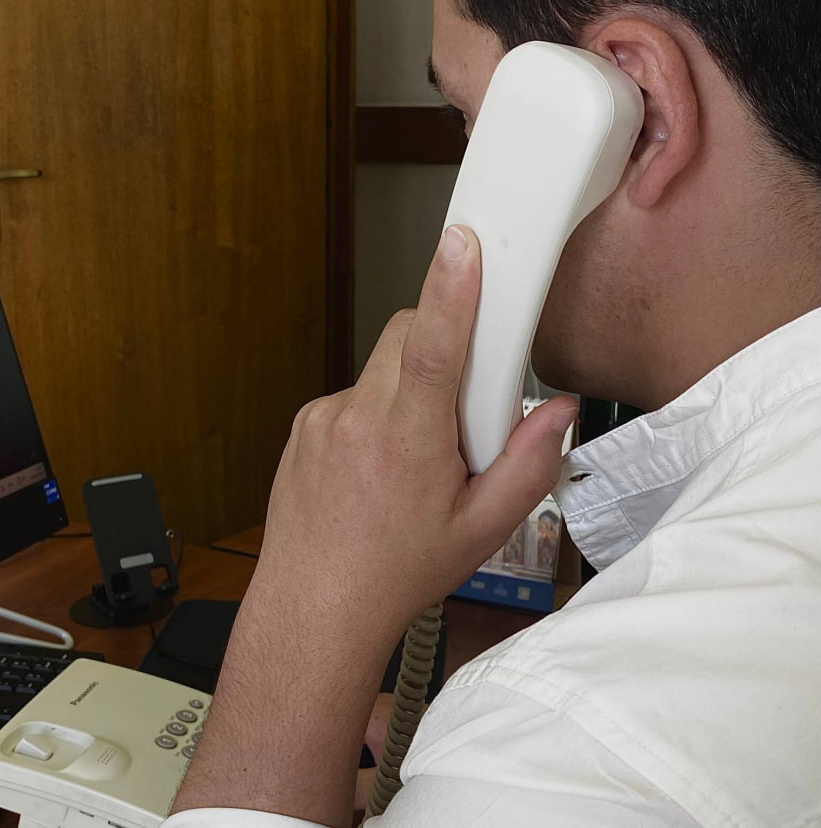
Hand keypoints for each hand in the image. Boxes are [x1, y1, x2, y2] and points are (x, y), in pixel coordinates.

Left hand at [171, 226, 577, 825]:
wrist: (314, 607)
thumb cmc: (397, 574)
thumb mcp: (481, 532)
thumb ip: (529, 466)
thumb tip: (557, 410)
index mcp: (407, 441)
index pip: (433, 346)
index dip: (453, 288)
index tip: (462, 241)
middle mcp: (357, 418)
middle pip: (408, 336)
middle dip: (444, 345)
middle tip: (463, 406)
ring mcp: (323, 419)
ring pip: (382, 367)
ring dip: (410, 388)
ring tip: (414, 458)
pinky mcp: (303, 425)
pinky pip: (354, 395)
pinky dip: (376, 413)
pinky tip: (376, 470)